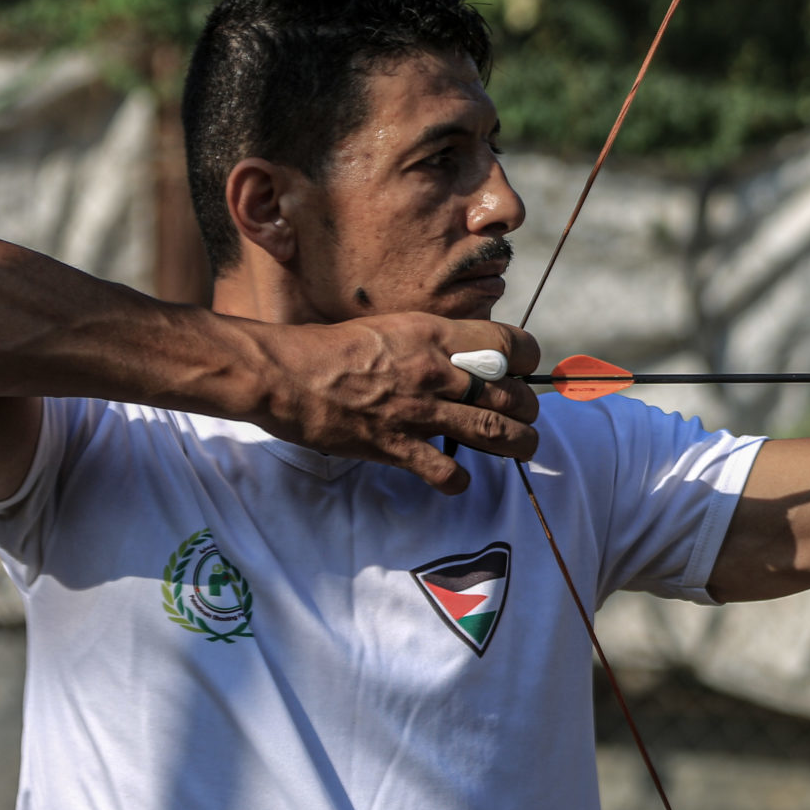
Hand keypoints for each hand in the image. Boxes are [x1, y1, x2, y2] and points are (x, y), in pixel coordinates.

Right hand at [248, 315, 539, 493]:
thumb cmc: (329, 348)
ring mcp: (418, 411)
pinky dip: (459, 480)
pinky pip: (447, 471)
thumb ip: (430, 342)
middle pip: (511, 395)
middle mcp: (436, 372)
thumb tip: (462, 355)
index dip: (527, 359)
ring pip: (494, 433)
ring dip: (517, 445)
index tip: (525, 370)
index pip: (509, 343)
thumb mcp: (392, 328)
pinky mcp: (396, 446)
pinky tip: (457, 479)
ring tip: (521, 449)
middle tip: (524, 417)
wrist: (281, 374)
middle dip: (527, 410)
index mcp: (435, 335)